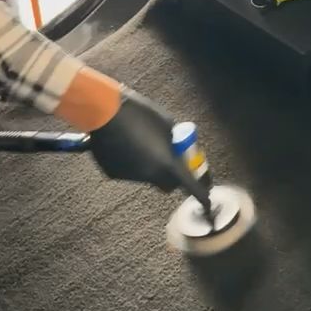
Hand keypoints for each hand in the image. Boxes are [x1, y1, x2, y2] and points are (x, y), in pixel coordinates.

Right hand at [89, 87, 206, 203]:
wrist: (105, 111)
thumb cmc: (139, 113)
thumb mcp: (167, 124)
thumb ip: (175, 141)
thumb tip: (179, 146)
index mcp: (167, 164)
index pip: (190, 187)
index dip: (199, 193)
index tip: (205, 199)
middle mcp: (149, 175)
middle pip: (166, 184)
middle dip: (171, 177)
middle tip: (170, 161)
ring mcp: (130, 176)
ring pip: (146, 176)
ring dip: (149, 166)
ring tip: (140, 143)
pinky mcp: (113, 174)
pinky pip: (128, 172)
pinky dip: (131, 163)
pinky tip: (125, 144)